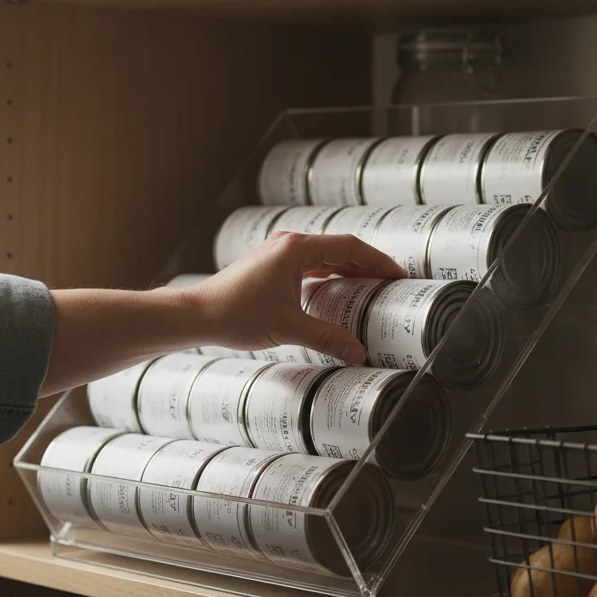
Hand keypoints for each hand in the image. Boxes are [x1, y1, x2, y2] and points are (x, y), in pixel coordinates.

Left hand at [183, 231, 405, 363]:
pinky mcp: (271, 267)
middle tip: (391, 282)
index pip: (349, 247)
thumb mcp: (288, 327)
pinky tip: (337, 292)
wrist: (198, 315)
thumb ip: (328, 337)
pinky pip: (309, 266)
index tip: (398, 274)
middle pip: (339, 249)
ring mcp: (278, 254)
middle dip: (367, 265)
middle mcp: (288, 245)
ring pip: (324, 258)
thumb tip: (358, 351)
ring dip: (348, 270)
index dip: (378, 260)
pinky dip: (328, 276)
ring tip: (371, 287)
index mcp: (296, 249)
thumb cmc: (236, 314)